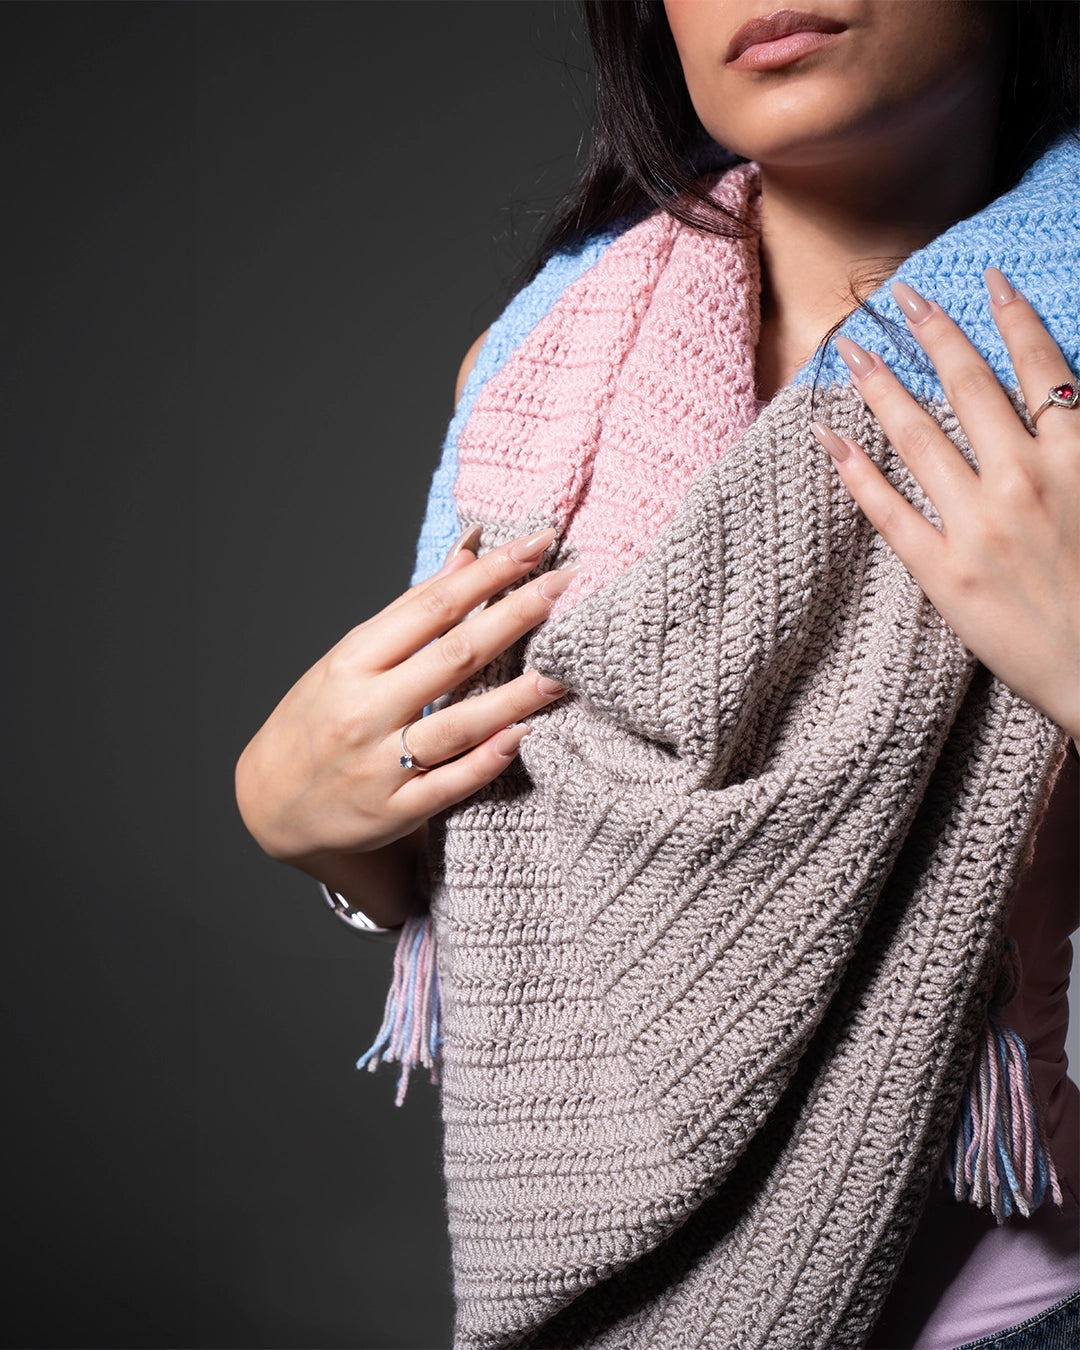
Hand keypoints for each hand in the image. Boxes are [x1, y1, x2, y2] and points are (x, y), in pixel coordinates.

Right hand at [235, 527, 575, 873]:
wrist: (270, 804)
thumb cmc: (318, 719)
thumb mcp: (350, 657)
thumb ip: (413, 610)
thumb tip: (468, 551)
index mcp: (353, 660)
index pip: (433, 606)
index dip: (489, 573)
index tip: (535, 545)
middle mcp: (366, 708)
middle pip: (454, 655)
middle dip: (517, 615)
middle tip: (568, 584)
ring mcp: (380, 763)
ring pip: (459, 723)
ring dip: (516, 695)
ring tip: (563, 669)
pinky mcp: (394, 810)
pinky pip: (449, 784)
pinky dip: (485, 759)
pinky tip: (523, 735)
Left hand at [811, 268, 1079, 742]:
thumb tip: (1067, 406)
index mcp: (1079, 458)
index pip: (1042, 367)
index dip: (1012, 317)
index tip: (985, 279)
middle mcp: (1025, 480)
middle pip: (970, 386)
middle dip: (933, 332)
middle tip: (899, 295)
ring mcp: (978, 524)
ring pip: (920, 436)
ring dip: (882, 385)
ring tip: (853, 349)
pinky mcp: (943, 572)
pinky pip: (888, 511)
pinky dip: (854, 471)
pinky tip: (827, 437)